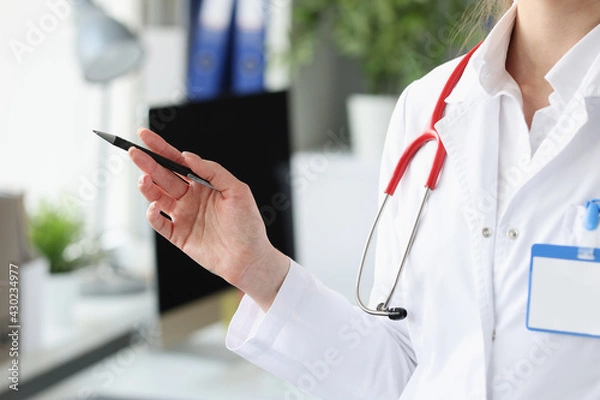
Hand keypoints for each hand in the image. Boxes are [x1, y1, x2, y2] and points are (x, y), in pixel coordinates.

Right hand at [129, 128, 289, 310]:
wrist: (249, 258)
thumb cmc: (248, 224)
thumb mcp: (237, 191)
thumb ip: (214, 172)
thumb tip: (188, 157)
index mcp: (203, 183)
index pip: (177, 162)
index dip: (161, 148)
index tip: (144, 135)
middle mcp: (190, 197)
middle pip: (163, 176)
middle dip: (148, 163)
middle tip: (133, 152)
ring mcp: (183, 216)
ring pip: (157, 196)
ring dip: (147, 186)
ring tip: (144, 178)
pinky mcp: (178, 236)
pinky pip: (159, 223)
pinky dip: (152, 214)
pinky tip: (155, 206)